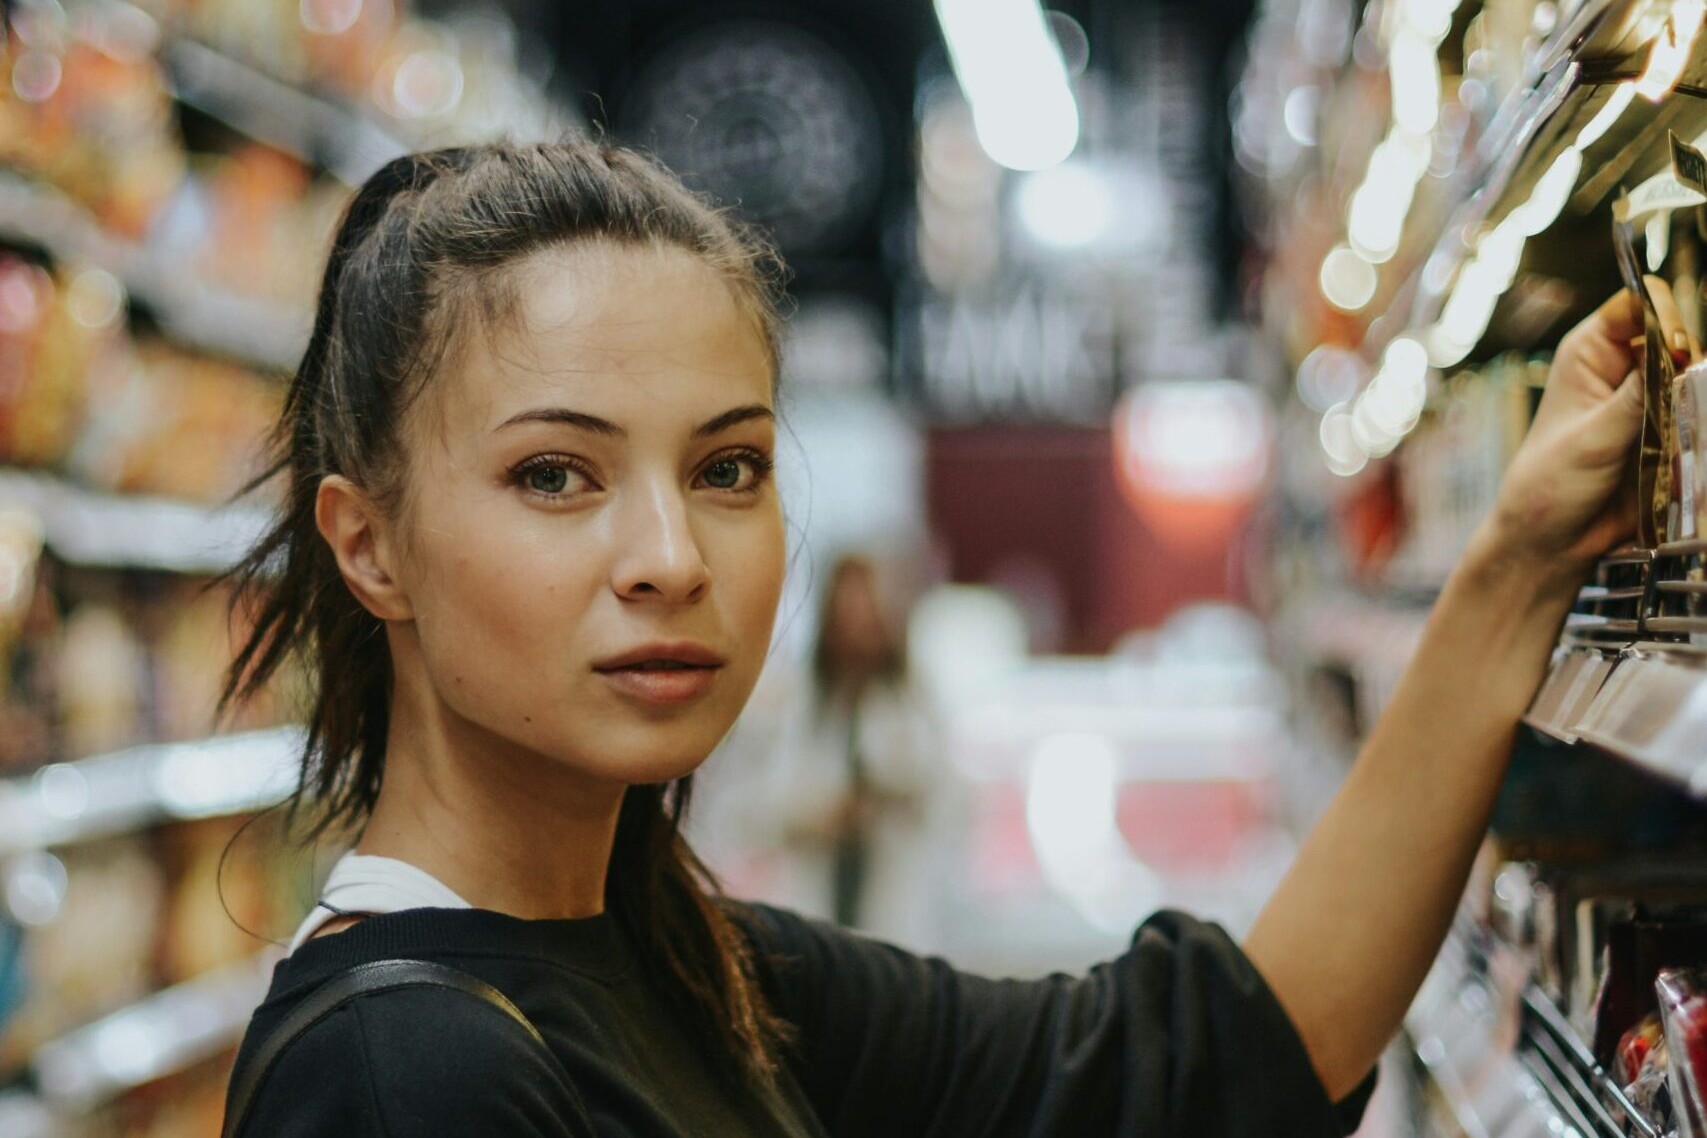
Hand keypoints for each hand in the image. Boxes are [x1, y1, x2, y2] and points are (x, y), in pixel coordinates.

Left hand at [1480, 281, 1690, 577]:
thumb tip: (1680, 358)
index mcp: (1590, 353)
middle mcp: (1623, 368)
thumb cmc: (1550, 485)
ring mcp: (1650, 399)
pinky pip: (1700, 411)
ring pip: (1697, 375)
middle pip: (1680, 337)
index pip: (1639, 304)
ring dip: (1699, 394)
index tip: (1676, 349)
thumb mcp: (1592, 438)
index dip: (1664, 317)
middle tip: (1684, 395)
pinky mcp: (1669, 430)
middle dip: (1691, 360)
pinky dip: (1701, 419)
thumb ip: (1638, 398)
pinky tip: (1692, 437)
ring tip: (1685, 422)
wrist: (1553, 541)